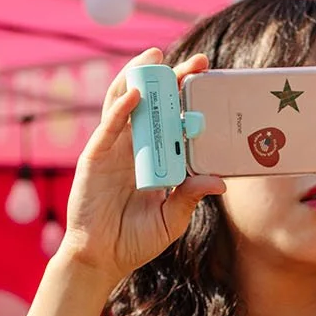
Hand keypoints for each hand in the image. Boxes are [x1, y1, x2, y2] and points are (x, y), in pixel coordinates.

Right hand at [55, 50, 225, 284]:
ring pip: (126, 103)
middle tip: (198, 62)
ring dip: (140, 77)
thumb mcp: (173, 218)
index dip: (190, 100)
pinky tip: (135, 94)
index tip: (212, 82)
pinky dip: (121, 108)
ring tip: (156, 57)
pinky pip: (108, 127)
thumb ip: (191, 196)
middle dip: (173, 79)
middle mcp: (136, 146)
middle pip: (155, 103)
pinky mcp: (95, 156)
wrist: (102, 258)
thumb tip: (220, 181)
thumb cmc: (137, 240)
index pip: (176, 119)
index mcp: (157, 157)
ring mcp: (114, 148)